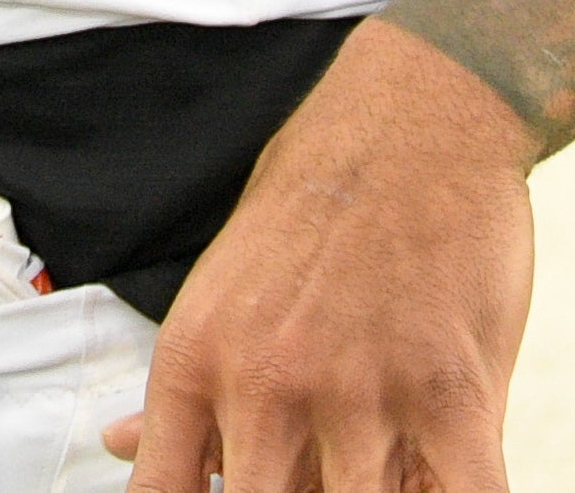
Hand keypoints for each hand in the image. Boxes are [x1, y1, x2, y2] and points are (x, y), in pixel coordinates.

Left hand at [104, 21, 532, 490]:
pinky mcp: (452, 394)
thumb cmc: (320, 200)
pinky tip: (444, 482)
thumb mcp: (221, 285)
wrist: (421, 117)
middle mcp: (268, 382)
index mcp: (199, 358)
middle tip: (314, 466)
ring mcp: (361, 392)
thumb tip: (122, 445)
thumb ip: (183, 385)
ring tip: (381, 462)